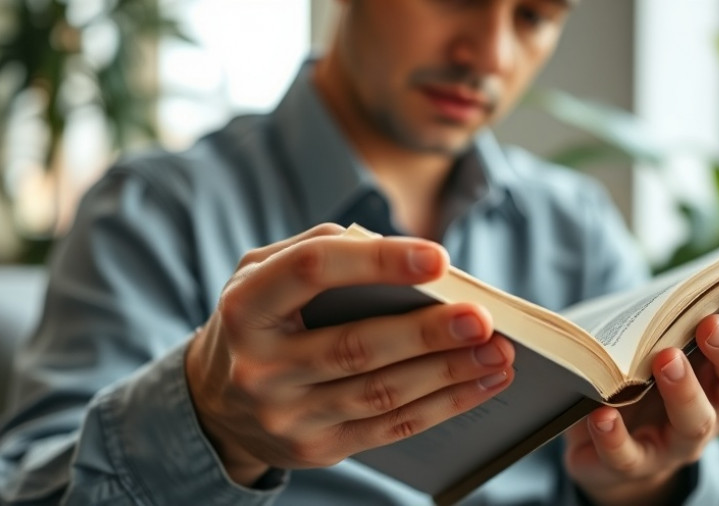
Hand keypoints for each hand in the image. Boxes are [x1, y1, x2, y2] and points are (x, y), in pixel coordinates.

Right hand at [185, 224, 514, 485]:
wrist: (213, 403)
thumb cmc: (257, 320)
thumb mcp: (262, 273)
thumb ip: (319, 250)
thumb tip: (400, 252)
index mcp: (246, 306)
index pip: (312, 272)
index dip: (376, 262)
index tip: (438, 258)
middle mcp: (260, 367)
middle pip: (355, 348)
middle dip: (426, 334)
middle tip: (482, 319)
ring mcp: (287, 416)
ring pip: (381, 394)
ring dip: (448, 374)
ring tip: (499, 354)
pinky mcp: (316, 449)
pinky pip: (389, 429)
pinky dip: (442, 406)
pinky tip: (481, 384)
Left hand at [563, 290, 718, 505]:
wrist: (609, 445)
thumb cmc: (642, 374)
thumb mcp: (660, 341)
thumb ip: (671, 314)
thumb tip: (667, 282)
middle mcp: (717, 408)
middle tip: (711, 325)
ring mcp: (679, 441)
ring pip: (695, 422)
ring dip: (684, 391)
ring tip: (665, 360)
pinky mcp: (636, 463)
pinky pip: (630, 455)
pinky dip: (615, 437)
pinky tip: (602, 415)